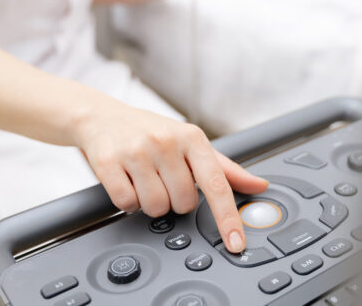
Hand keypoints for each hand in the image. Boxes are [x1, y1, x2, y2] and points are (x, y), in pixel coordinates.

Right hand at [76, 102, 268, 252]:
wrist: (102, 117)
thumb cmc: (153, 132)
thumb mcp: (191, 144)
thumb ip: (226, 170)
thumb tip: (259, 185)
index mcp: (192, 138)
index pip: (217, 184)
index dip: (228, 218)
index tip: (236, 243)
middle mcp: (165, 142)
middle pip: (183, 203)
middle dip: (175, 200)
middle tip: (164, 180)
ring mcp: (136, 151)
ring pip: (156, 207)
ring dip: (151, 203)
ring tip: (145, 179)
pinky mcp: (109, 162)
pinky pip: (126, 203)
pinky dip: (128, 201)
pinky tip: (128, 181)